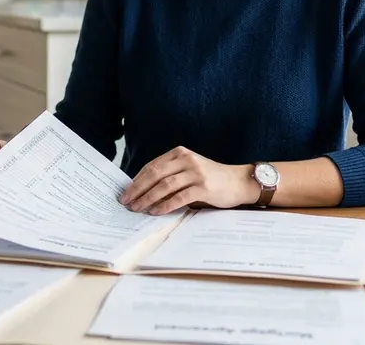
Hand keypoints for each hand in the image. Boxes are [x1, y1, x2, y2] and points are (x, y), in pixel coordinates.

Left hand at [119, 147, 258, 214]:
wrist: (238, 182)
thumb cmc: (210, 178)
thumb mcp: (189, 170)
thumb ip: (170, 175)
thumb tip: (143, 191)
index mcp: (180, 153)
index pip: (152, 166)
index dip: (136, 180)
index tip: (126, 192)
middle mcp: (187, 160)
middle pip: (155, 174)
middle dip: (137, 189)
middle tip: (126, 201)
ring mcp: (196, 172)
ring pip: (164, 185)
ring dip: (148, 198)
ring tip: (137, 208)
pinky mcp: (204, 187)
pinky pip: (179, 197)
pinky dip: (165, 205)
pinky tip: (155, 212)